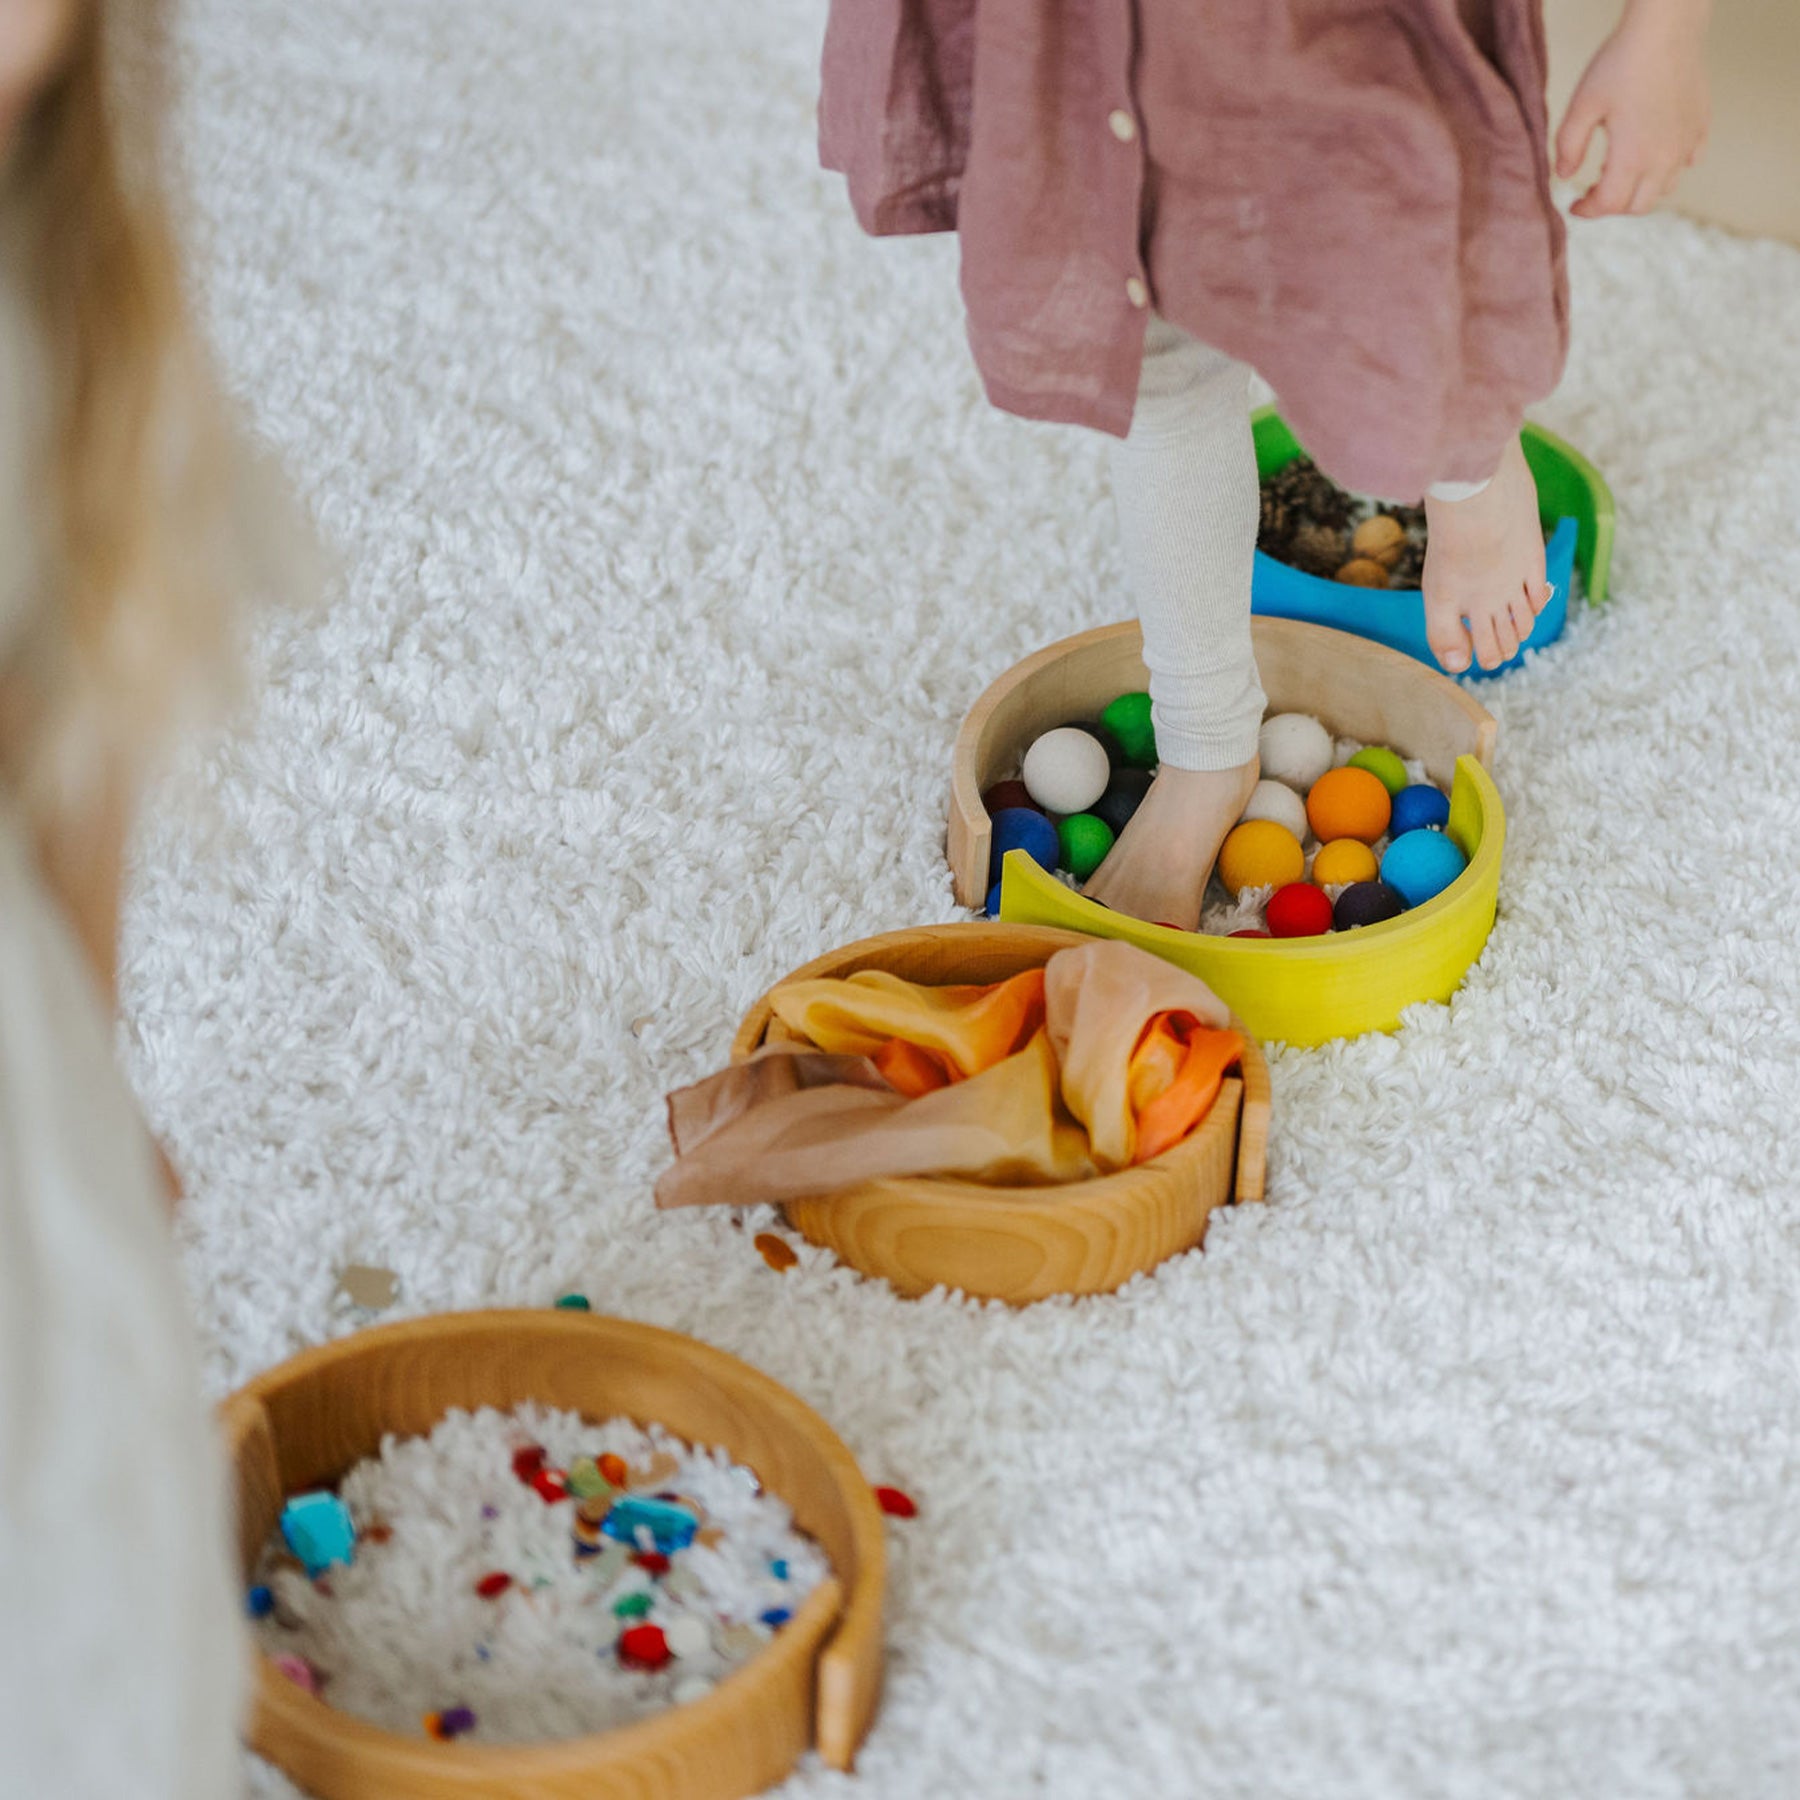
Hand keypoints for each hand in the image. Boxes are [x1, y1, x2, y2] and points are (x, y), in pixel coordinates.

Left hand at [1556, 0, 1710, 218]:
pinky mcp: (1701, 125)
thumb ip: (1568, 146)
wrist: (1666, 27)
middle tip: (1593, 191)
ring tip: (1619, 170)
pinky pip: (1688, 161)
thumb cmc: (1620, 63)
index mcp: (1633, 156)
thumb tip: (1563, 175)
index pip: (1610, 204)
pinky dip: (1669, 168)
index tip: (1574, 204)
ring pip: (1665, 188)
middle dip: (1613, 206)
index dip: (1588, 210)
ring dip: (1640, 189)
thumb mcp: (1582, 106)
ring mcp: (1687, 142)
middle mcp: (1665, 156)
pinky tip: (1653, 152)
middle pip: (1639, 205)